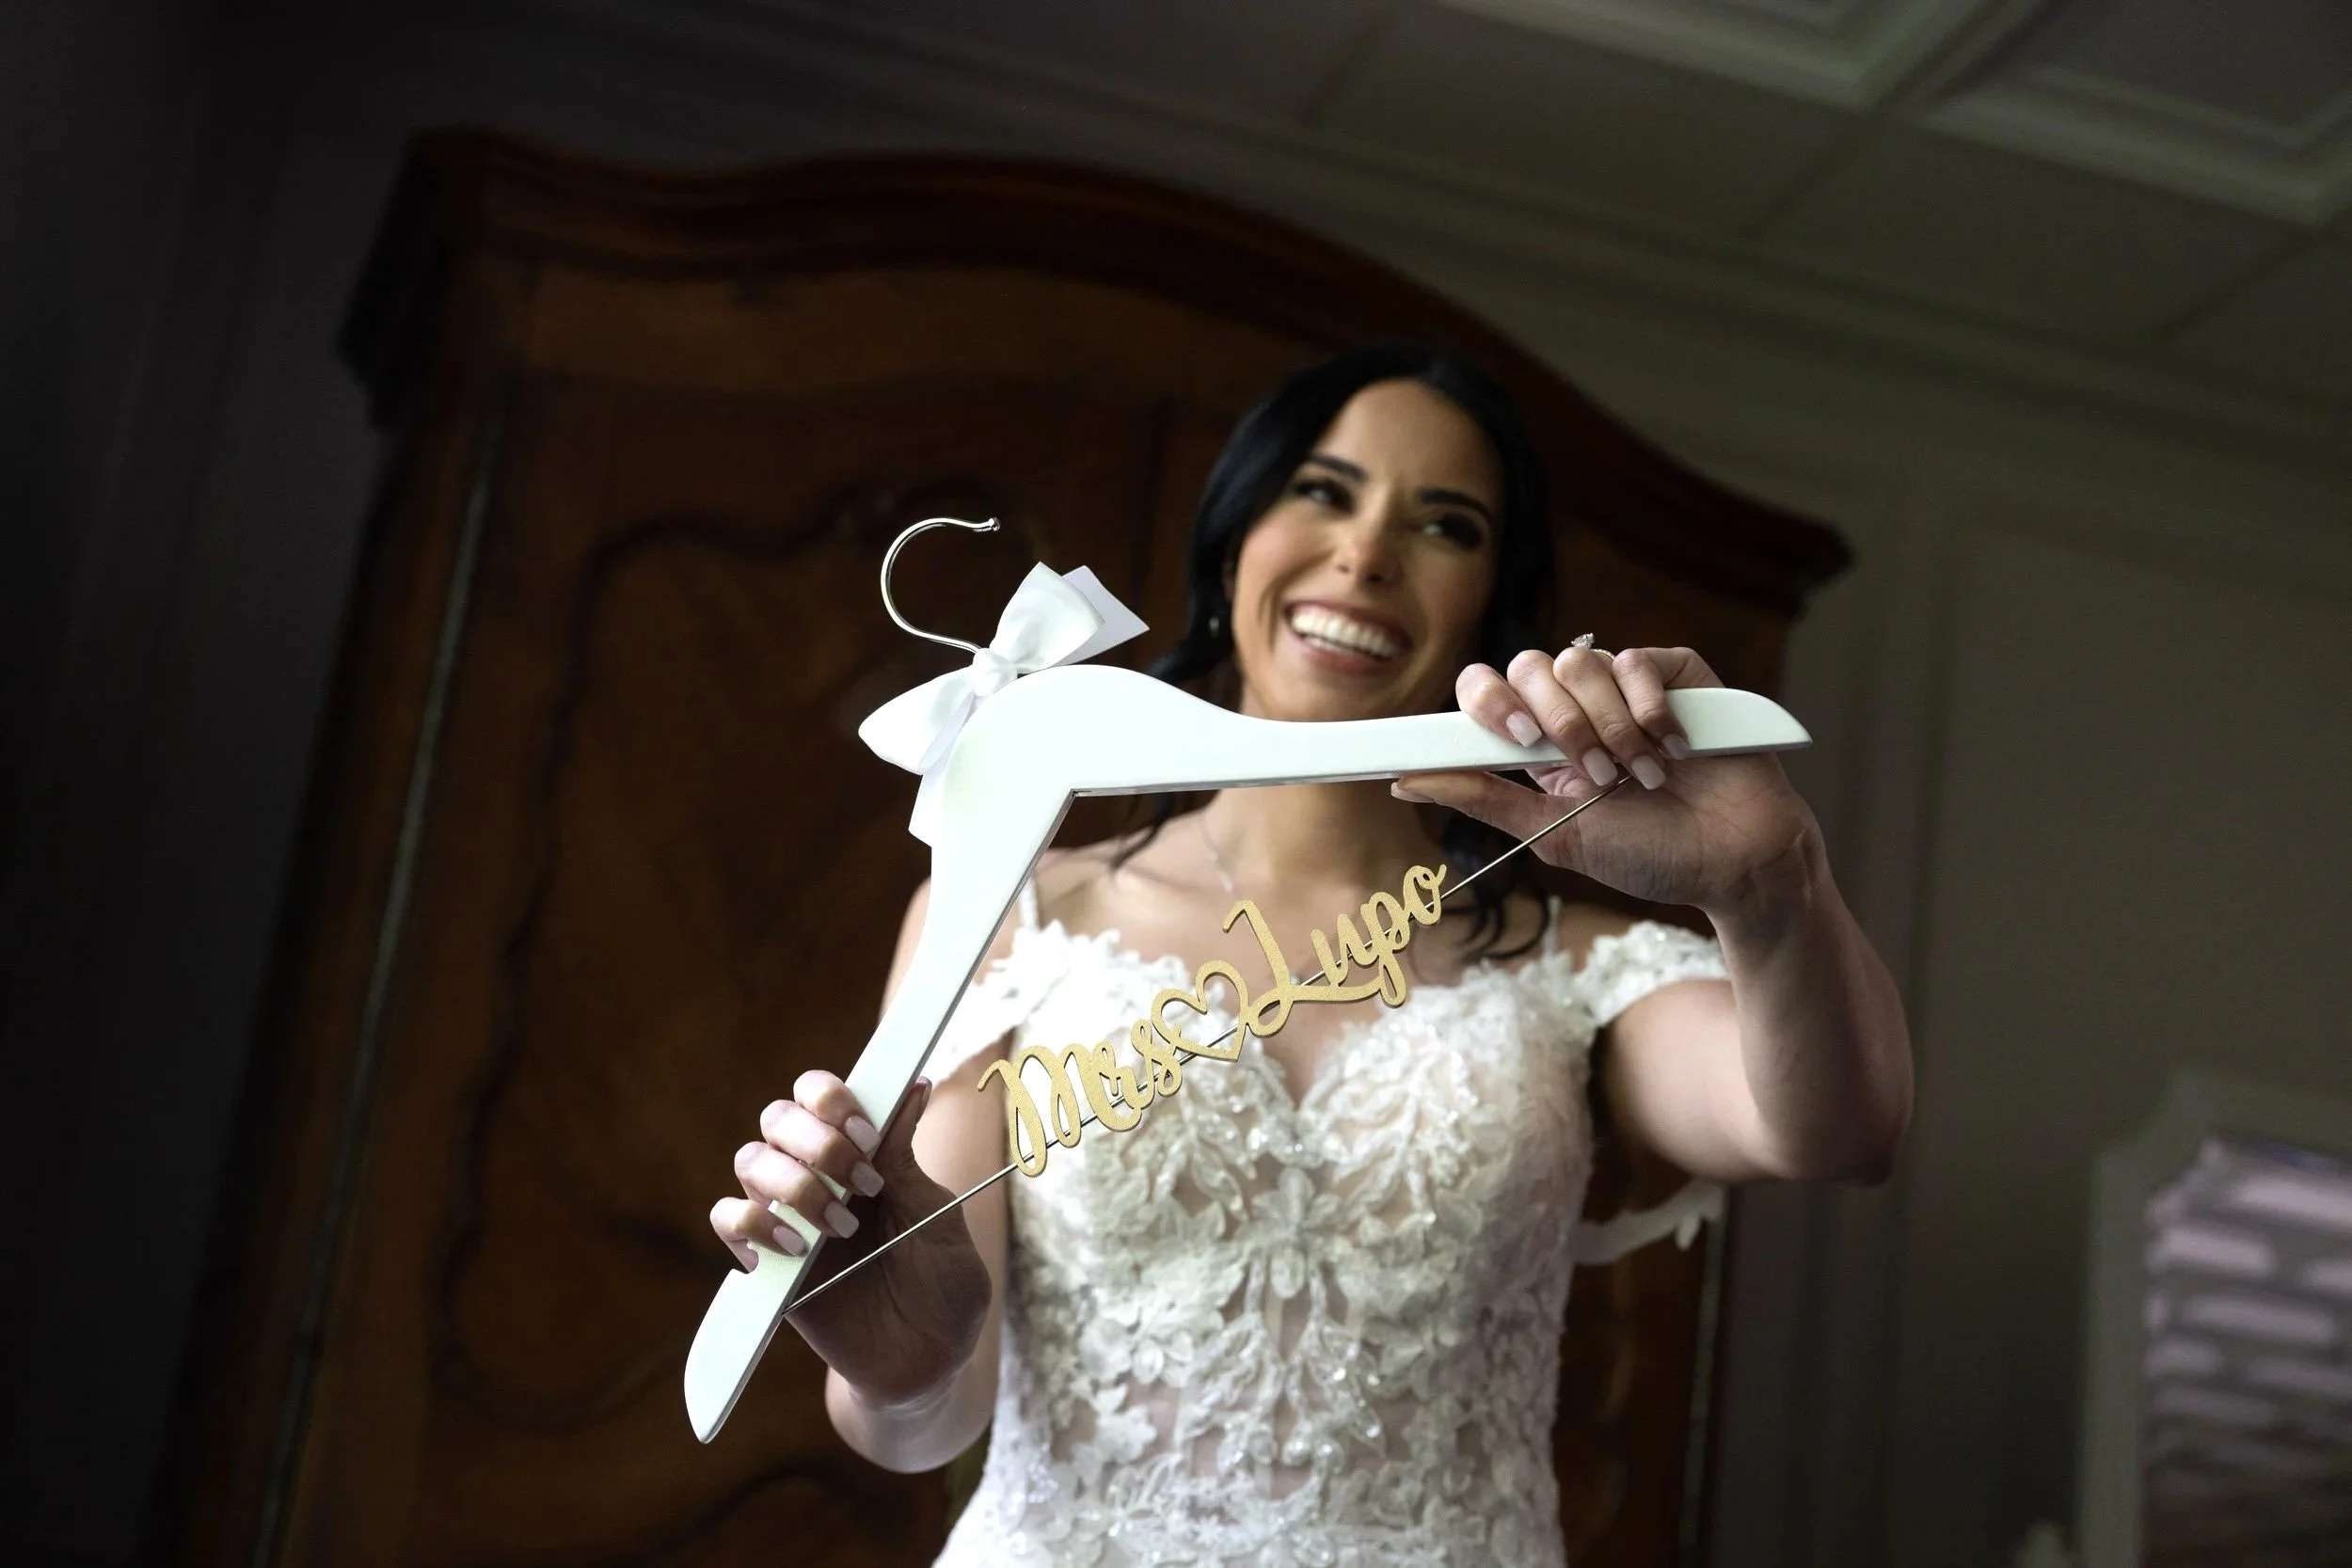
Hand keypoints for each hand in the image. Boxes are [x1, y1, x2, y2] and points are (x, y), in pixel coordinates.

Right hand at [709, 1070, 990, 1407]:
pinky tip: (794, 1248)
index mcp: (862, 1154)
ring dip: (792, 1183)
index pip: (820, 1094)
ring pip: (750, 1161)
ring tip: (839, 1226)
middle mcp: (818, 1176)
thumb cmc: (944, 1286)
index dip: (833, 1099)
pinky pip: (728, 1221)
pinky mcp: (767, 1265)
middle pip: (777, 1117)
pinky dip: (751, 1223)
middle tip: (862, 1183)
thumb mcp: (937, 1218)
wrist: (930, 1362)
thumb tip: (915, 1086)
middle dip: (815, 1141)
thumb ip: (908, 1159)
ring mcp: (788, 1218)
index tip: (867, 1134)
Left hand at [1398, 644, 1816, 914]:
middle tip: (1595, 774)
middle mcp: (1577, 708)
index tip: (1512, 735)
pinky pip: (1636, 659)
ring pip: (1581, 661)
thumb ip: (1484, 800)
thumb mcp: (1556, 834)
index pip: (1487, 690)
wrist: (1736, 861)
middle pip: (1530, 666)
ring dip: (1610, 728)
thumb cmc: (1650, 855)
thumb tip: (1404, 781)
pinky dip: (1651, 708)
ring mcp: (1625, 686)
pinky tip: (1676, 747)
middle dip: (1560, 725)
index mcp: (1539, 745)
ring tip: (1644, 775)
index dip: (1488, 702)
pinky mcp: (1674, 673)